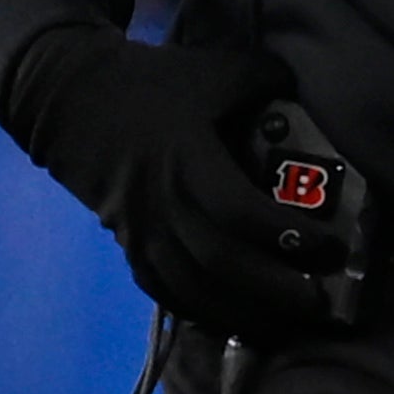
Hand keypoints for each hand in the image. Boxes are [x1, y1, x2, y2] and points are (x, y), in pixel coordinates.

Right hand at [1, 28, 344, 340]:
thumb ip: (263, 77)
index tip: (325, 246)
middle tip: (319, 301)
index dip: (284, 234)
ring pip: (192, 288)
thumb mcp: (210, 69)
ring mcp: (141, 230)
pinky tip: (231, 321)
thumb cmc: (148, 83)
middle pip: (221, 263)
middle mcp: (164, 204)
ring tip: (284, 324)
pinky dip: (198, 312)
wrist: (69, 98)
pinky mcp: (127, 244)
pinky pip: (164, 292)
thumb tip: (307, 90)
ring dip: (240, 313)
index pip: (239, 212)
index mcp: (187, 159)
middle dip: (274, 289)